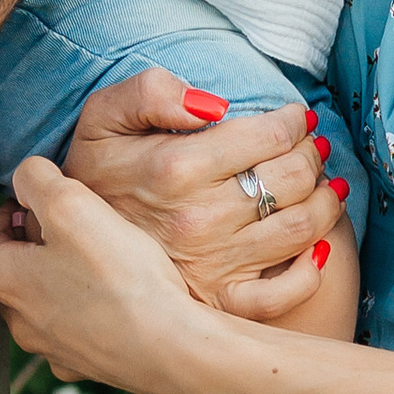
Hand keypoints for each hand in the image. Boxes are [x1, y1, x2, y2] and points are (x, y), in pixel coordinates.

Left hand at [0, 162, 246, 393]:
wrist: (170, 346)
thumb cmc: (118, 273)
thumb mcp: (70, 202)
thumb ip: (36, 180)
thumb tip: (23, 178)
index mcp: (6, 280)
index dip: (8, 212)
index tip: (33, 199)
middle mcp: (19, 321)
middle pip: (14, 273)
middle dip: (32, 246)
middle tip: (63, 224)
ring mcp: (51, 350)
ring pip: (42, 305)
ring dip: (56, 280)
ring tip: (89, 259)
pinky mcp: (84, 366)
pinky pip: (74, 334)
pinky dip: (83, 314)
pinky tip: (109, 302)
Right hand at [58, 65, 341, 309]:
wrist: (67, 251)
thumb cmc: (93, 177)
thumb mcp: (101, 117)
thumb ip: (150, 92)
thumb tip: (215, 104)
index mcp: (176, 168)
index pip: (268, 135)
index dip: (293, 121)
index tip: (297, 116)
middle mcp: (200, 218)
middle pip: (291, 178)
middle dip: (312, 154)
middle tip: (313, 146)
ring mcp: (214, 265)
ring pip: (300, 228)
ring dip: (325, 200)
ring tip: (326, 184)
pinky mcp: (219, 301)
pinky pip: (283, 293)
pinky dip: (312, 270)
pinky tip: (319, 247)